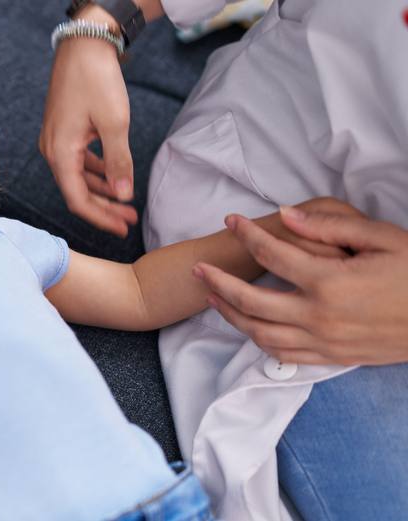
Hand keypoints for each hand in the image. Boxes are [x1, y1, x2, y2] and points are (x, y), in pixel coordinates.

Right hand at [39, 16, 136, 236]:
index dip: (101, 217)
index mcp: (60, 153)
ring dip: (102, 191)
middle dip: (104, 207)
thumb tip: (123, 195)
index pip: (78, 200)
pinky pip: (78, 162)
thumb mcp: (114, 123)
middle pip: (77, 192)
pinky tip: (114, 177)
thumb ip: (119, 162)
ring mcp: (56, 141)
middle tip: (130, 219)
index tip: (124, 227)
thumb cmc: (96, 80)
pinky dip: (96, 173)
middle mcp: (52, 150)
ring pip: (78, 178)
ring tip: (126, 202)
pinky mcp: (63, 132)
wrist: (83, 46)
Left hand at [194, 205, 407, 365]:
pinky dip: (258, 341)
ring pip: (259, 332)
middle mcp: (319, 315)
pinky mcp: (332, 358)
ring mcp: (323, 341)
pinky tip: (247, 326)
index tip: (231, 219)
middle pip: (249, 300)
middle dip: (217, 282)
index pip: (271, 253)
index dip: (246, 233)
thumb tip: (285, 215)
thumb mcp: (383, 238)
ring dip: (230, 315)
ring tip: (212, 297)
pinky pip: (283, 355)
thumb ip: (330, 227)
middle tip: (197, 269)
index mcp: (330, 280)